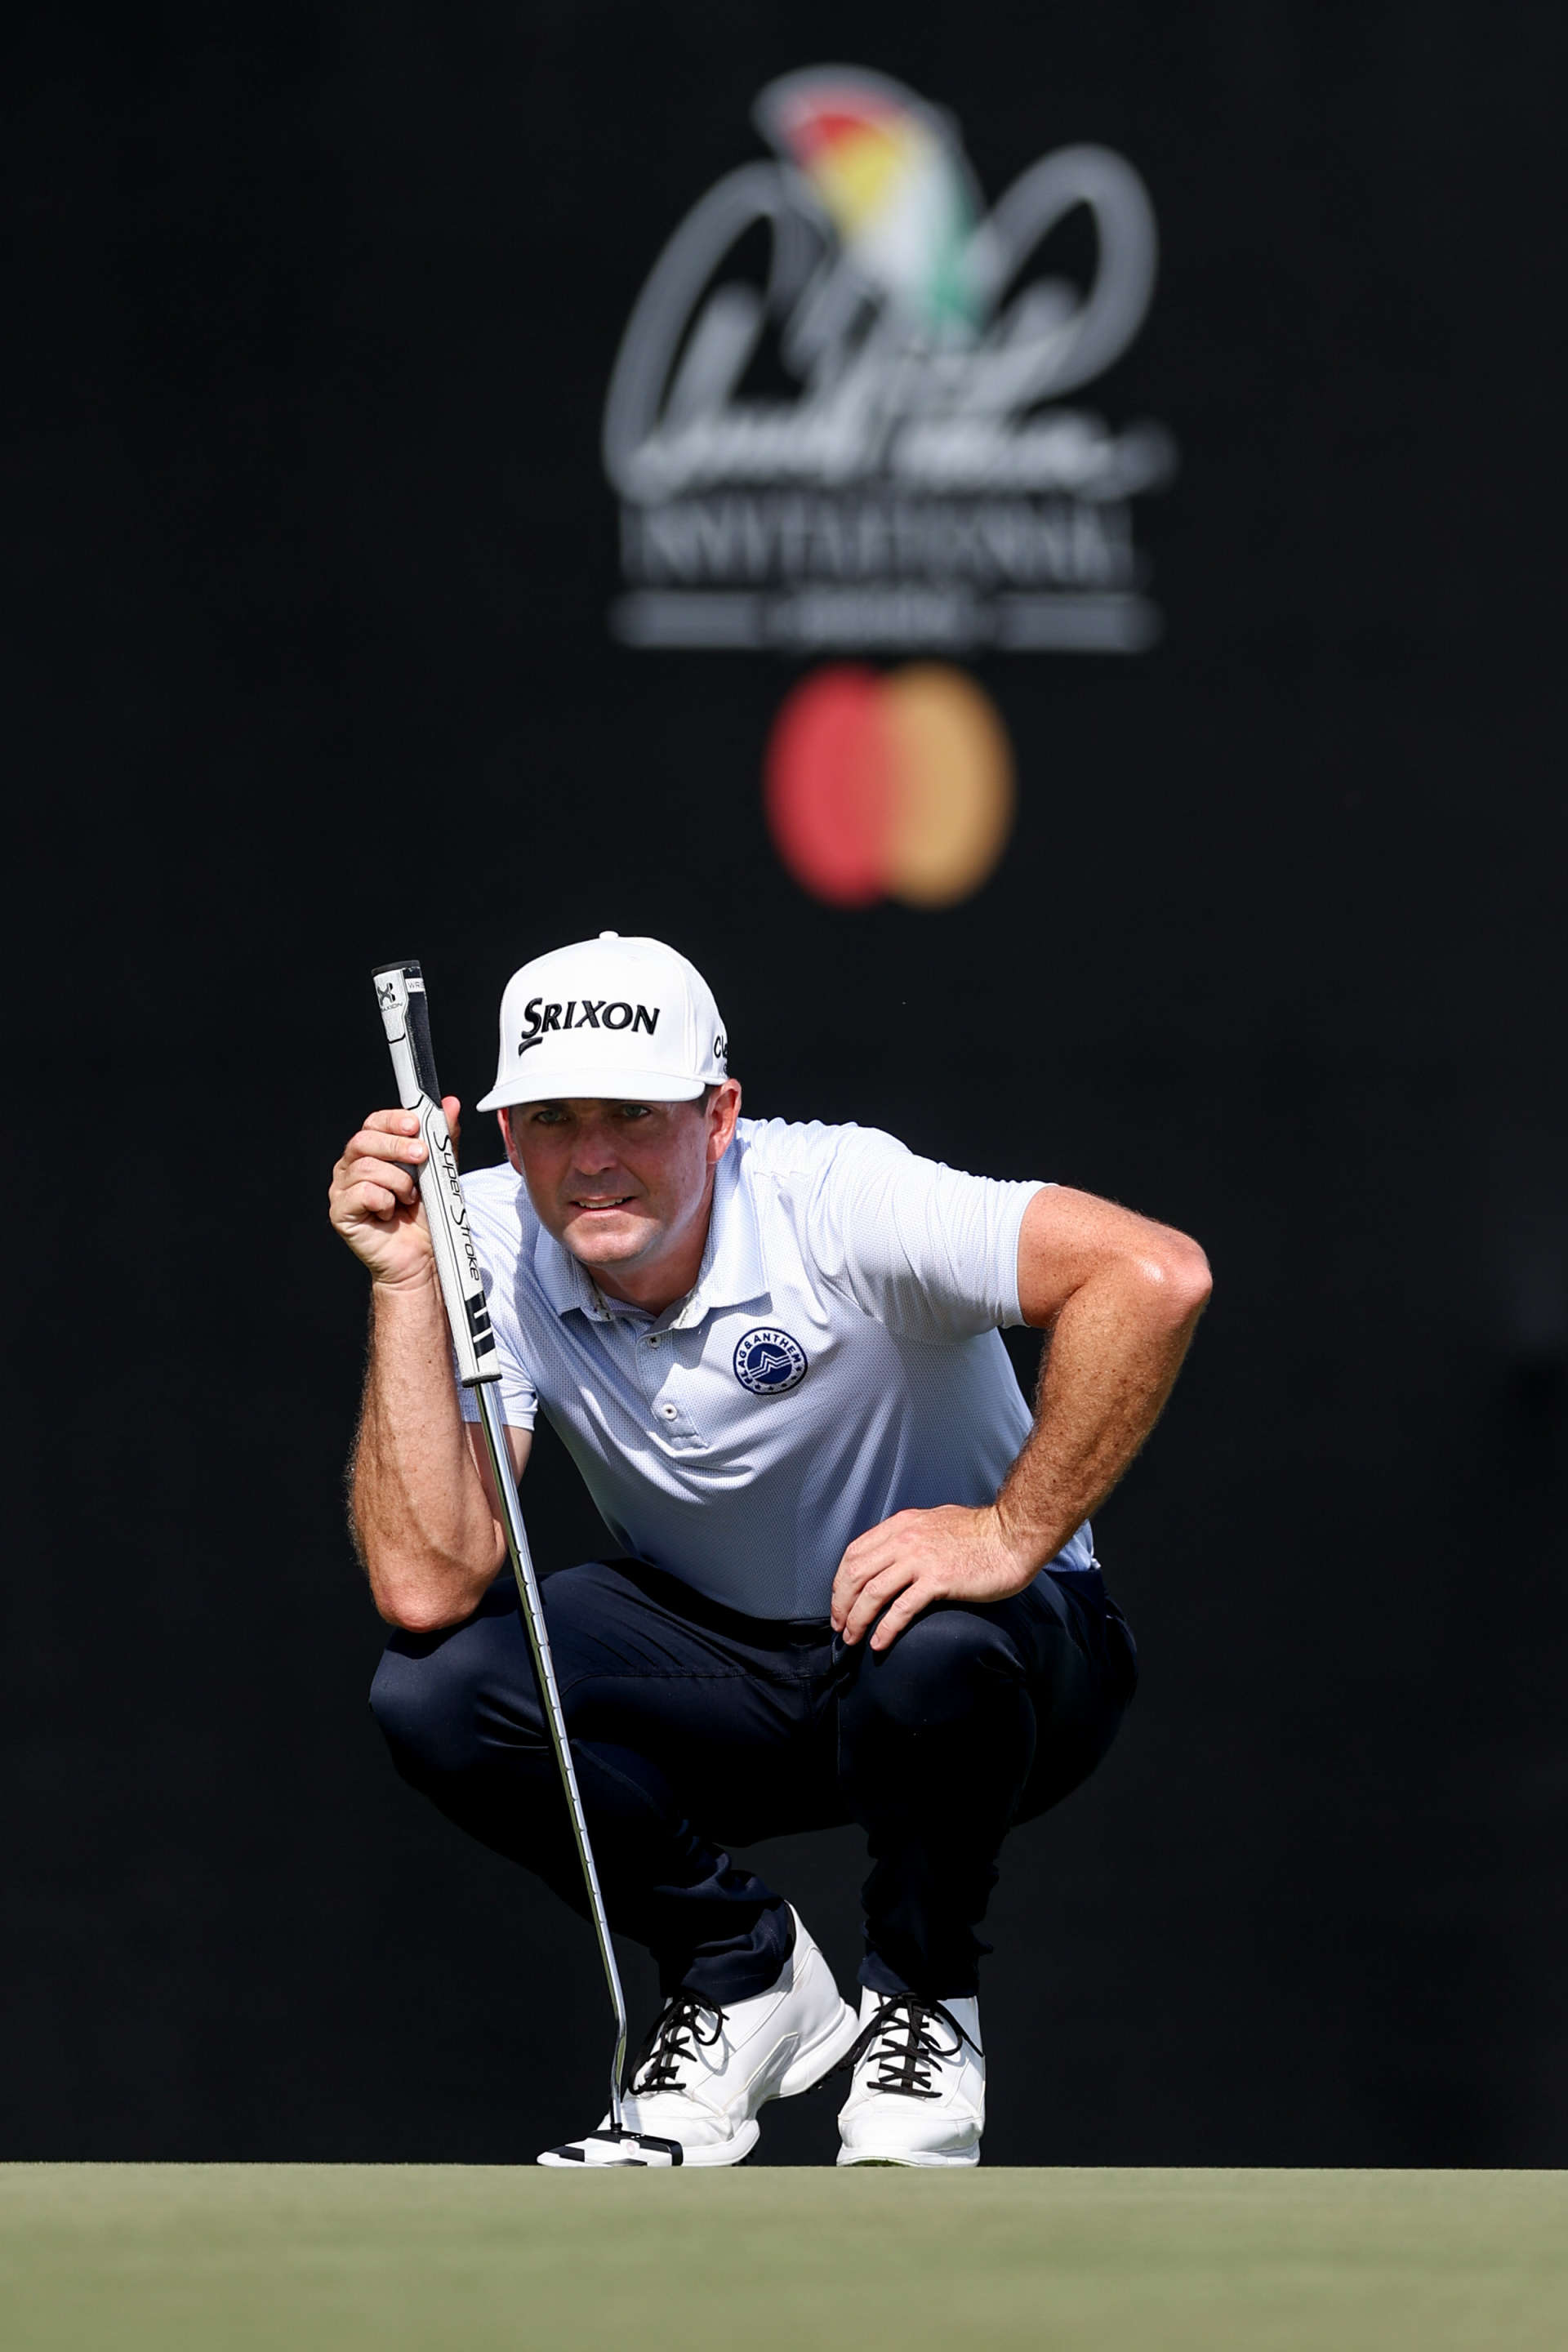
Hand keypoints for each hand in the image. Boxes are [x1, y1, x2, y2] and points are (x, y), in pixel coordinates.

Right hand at [328, 1099, 460, 1288]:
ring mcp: (343, 1190)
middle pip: (364, 1140)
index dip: (393, 1120)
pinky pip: (361, 1193)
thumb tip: (450, 1104)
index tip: (416, 1124)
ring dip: (398, 1182)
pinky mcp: (340, 1212)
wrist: (422, 1258)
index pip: (373, 1123)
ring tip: (409, 1198)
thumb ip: (442, 1140)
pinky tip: (391, 1213)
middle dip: (398, 1146)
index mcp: (372, 1153)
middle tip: (422, 1158)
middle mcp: (351, 1168)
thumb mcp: (440, 1172)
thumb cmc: (425, 1217)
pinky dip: (385, 1202)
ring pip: (366, 1167)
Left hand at [830, 1504, 1037, 1650]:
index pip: (854, 1553)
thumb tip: (893, 1553)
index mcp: (901, 1525)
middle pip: (855, 1574)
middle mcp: (904, 1540)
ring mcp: (920, 1559)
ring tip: (853, 1639)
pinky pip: (901, 1609)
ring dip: (858, 1620)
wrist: (1012, 1535)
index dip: (840, 1582)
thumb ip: (910, 1534)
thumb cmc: (980, 1532)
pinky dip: (885, 1629)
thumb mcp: (934, 1521)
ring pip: (872, 1593)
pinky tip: (879, 1643)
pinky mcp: (938, 1581)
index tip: (840, 1602)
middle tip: (842, 1626)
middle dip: (842, 1604)